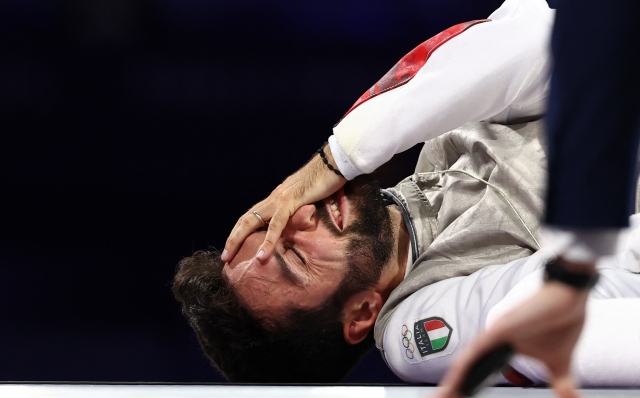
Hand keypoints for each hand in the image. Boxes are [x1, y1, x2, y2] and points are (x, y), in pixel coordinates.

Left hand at [221, 144, 346, 261]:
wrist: (335, 162)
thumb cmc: (326, 181)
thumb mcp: (310, 201)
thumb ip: (301, 212)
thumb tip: (300, 226)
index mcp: (277, 198)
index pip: (252, 217)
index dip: (240, 232)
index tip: (233, 248)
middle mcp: (274, 198)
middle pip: (245, 219)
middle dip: (232, 239)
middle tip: (224, 257)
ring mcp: (280, 198)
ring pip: (252, 221)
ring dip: (238, 240)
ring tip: (230, 257)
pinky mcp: (291, 200)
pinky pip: (276, 224)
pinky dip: (268, 240)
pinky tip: (262, 255)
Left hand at [433, 278, 591, 397]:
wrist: (569, 297)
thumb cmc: (561, 325)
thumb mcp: (559, 366)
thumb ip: (559, 385)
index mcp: (503, 351)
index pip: (480, 374)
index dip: (467, 388)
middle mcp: (493, 343)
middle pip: (469, 370)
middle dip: (454, 388)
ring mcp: (493, 335)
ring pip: (466, 363)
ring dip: (452, 383)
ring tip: (442, 397)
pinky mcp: (498, 329)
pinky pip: (475, 351)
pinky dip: (462, 368)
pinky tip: (451, 382)